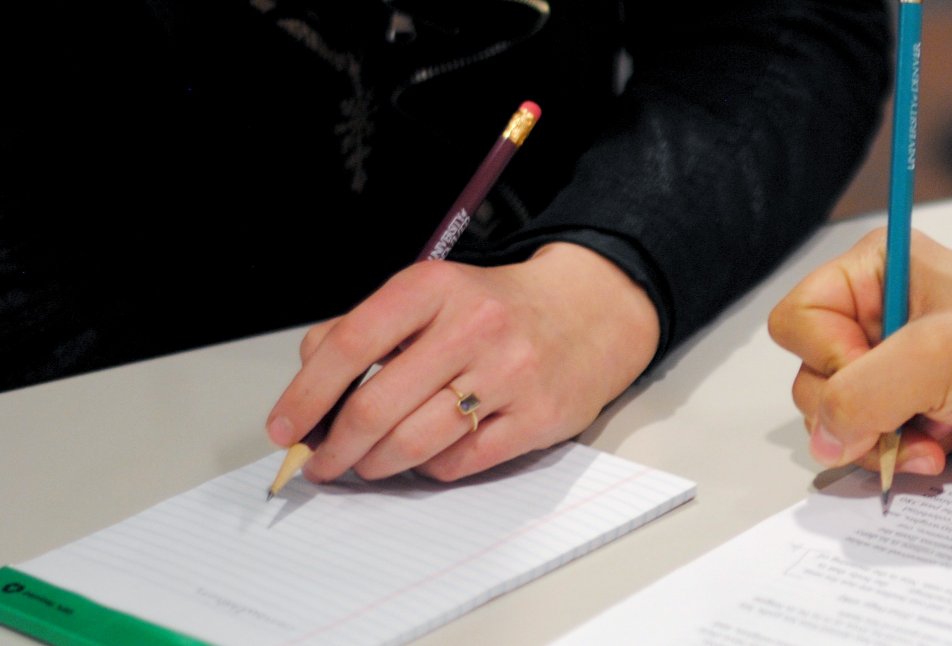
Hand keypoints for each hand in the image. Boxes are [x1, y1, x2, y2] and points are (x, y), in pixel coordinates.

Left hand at [265, 242, 659, 481]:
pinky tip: (426, 457)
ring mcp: (510, 374)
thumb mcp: (429, 296)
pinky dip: (430, 468)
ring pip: (415, 443)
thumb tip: (309, 390)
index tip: (284, 426)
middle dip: (336, 447)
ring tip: (366, 465)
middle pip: (377, 406)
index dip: (306, 394)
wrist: (589, 313)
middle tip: (322, 462)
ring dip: (376, 465)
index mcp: (434, 289)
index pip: (350, 345)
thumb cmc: (495, 310)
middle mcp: (474, 328)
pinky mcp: (538, 417)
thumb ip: (363, 330)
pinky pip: (461, 461)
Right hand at [767, 229, 951, 473]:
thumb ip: (865, 393)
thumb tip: (823, 436)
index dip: (828, 357)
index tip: (879, 373)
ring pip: (833, 420)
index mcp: (875, 271)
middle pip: (809, 376)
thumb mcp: (943, 358)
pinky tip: (937, 453)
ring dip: (877, 441)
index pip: (800, 319)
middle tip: (909, 416)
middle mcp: (875, 316)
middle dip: (855, 411)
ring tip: (931, 441)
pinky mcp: (908, 410)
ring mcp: (891, 367)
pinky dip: (894, 456)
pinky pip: (866, 444)